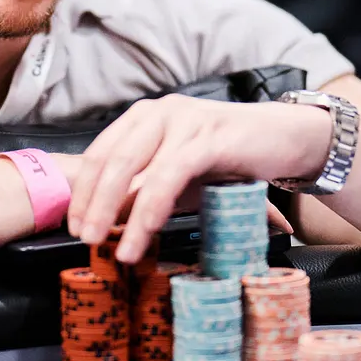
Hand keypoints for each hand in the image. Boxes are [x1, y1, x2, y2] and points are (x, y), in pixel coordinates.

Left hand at [65, 97, 330, 262]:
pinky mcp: (209, 136)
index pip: (100, 153)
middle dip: (93, 204)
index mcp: (144, 116)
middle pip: (110, 160)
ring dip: (118, 212)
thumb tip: (109, 222)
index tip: (74, 225)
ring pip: (136, 167)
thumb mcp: (180, 175)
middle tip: (85, 239)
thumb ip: (145, 190)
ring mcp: (184, 120)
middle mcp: (160, 112)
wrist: (285, 139)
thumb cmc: (229, 158)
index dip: (83, 191)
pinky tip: (146, 231)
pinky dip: (153, 207)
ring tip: (116, 248)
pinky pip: (170, 174)